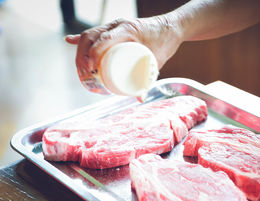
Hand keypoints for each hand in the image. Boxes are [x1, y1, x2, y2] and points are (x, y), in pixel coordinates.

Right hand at [65, 16, 182, 76]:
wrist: (171, 27)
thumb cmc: (165, 43)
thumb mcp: (158, 62)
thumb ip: (149, 80)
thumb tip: (140, 98)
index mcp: (128, 29)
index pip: (104, 39)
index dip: (93, 54)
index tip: (90, 69)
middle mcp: (118, 24)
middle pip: (91, 36)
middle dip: (82, 55)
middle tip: (84, 73)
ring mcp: (115, 25)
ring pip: (90, 34)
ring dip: (81, 49)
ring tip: (81, 68)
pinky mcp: (113, 29)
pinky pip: (95, 33)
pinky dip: (82, 38)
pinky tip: (69, 41)